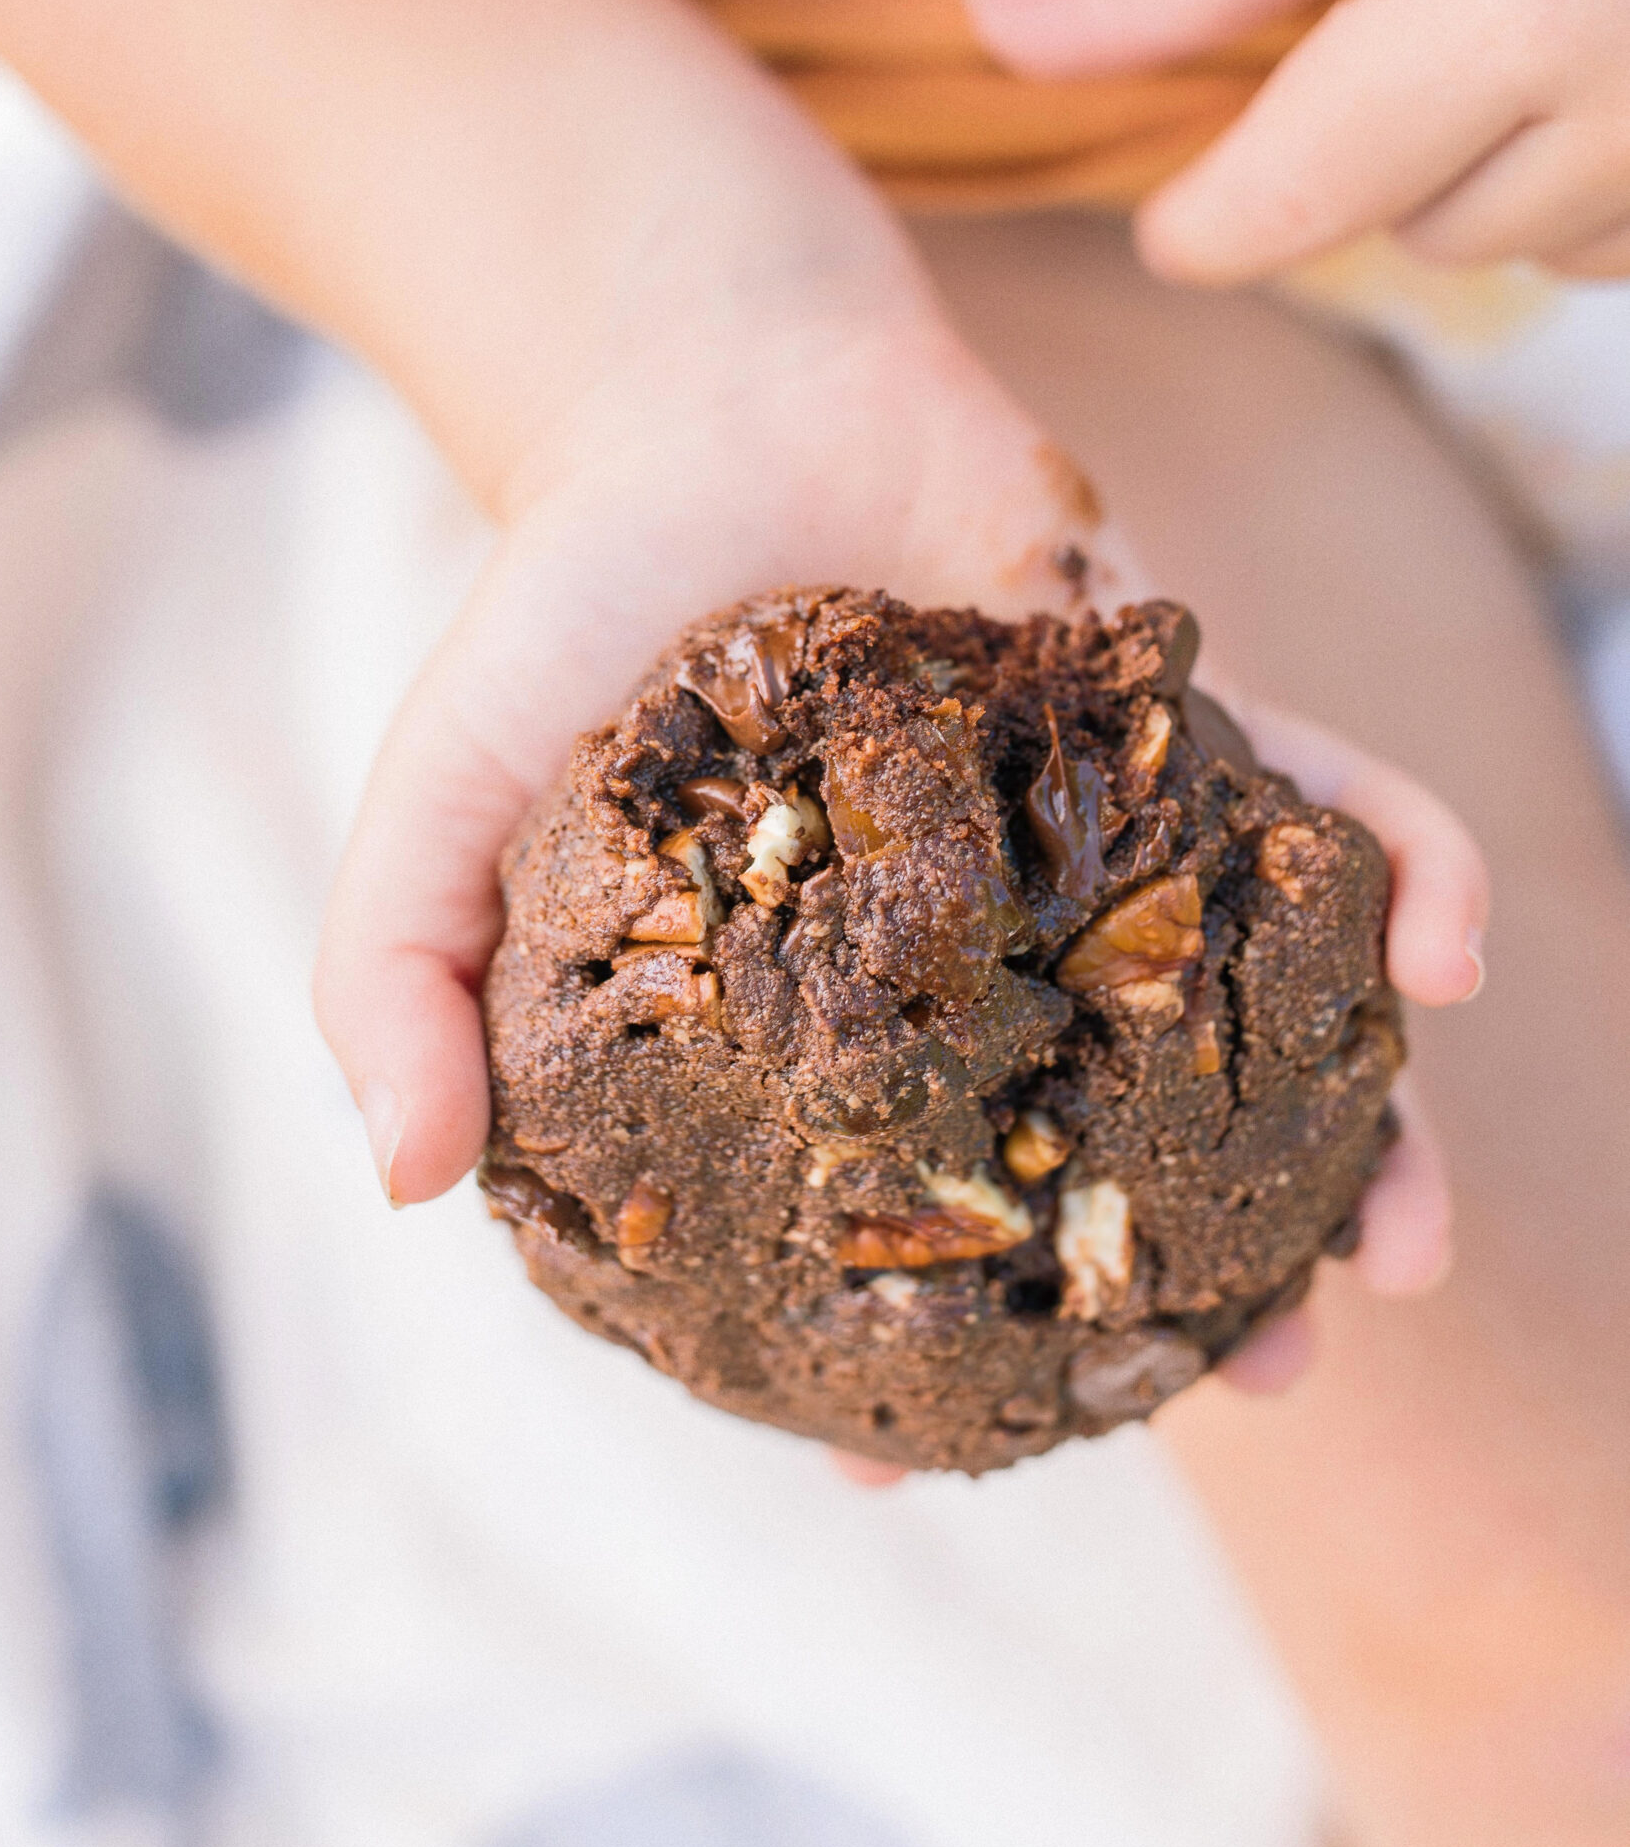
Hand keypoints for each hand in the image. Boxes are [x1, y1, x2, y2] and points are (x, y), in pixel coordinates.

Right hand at [312, 313, 1486, 1418]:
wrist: (698, 381)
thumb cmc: (567, 603)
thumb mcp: (443, 796)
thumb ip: (394, 971)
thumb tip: (402, 1184)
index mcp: (812, 1000)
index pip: (872, 1206)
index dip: (893, 1351)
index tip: (913, 1465)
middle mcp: (971, 944)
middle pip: (1101, 1140)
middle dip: (1189, 1276)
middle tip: (1249, 1377)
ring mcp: (1085, 833)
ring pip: (1243, 1012)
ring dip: (1354, 1135)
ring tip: (1399, 1258)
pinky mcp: (1176, 706)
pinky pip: (1324, 798)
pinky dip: (1406, 871)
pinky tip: (1453, 954)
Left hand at [965, 0, 1629, 282]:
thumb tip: (991, 41)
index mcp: (1499, 12)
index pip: (1291, 210)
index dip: (1206, 224)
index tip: (1175, 214)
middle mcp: (1628, 108)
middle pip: (1405, 233)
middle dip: (1378, 148)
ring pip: (1517, 251)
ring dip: (1486, 172)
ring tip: (1529, 11)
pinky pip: (1617, 249)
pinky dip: (1581, 182)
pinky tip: (1599, 53)